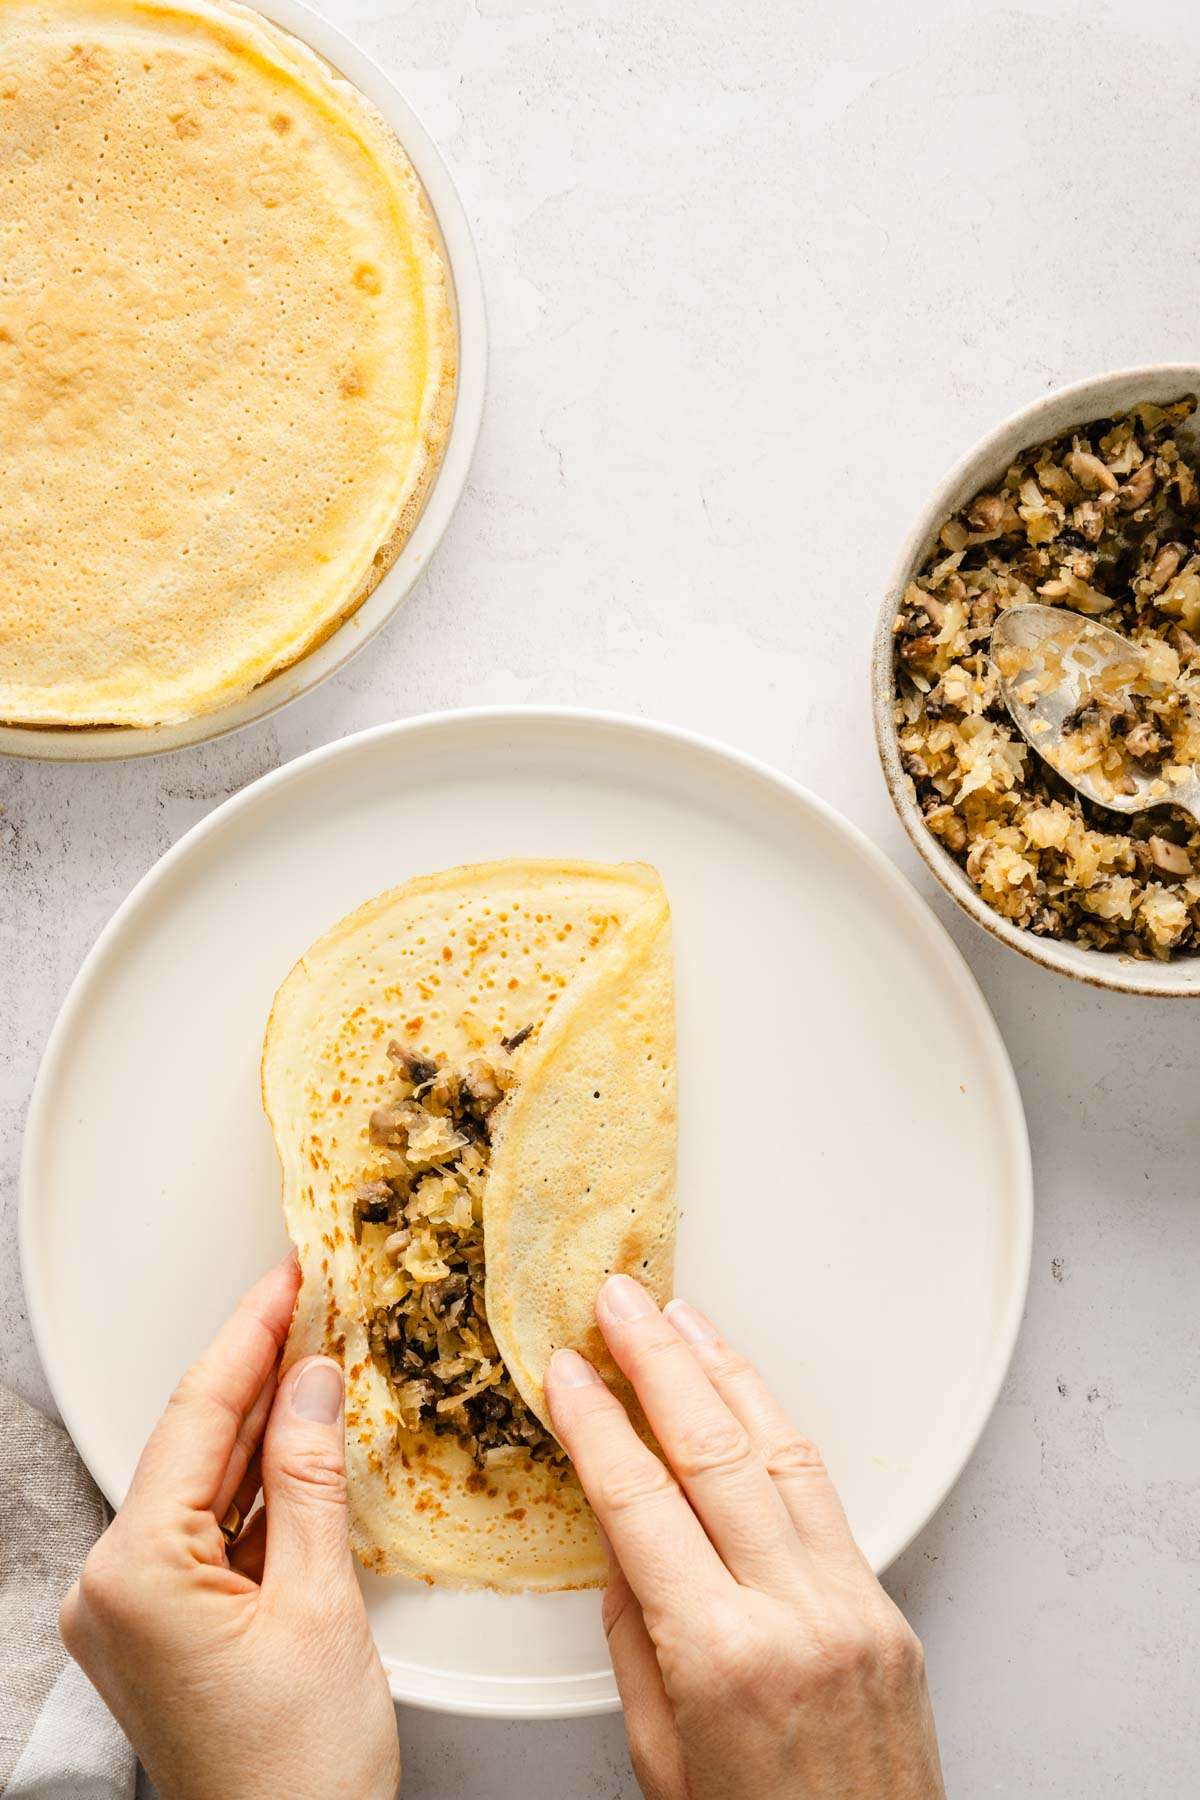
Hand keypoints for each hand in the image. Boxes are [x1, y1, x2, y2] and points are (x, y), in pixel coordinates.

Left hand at [59, 1255, 399, 1799]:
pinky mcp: (163, 1629)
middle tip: (309, 1299)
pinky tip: (298, 1441)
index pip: (199, 1416)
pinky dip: (257, 1484)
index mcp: (134, 1573)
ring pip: (203, 1482)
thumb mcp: (320, 1604)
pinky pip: (209, 1528)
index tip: (286, 1278)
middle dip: (257, 1370)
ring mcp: (133, 1611)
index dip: (250, 1336)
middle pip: (194, 1443)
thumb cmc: (299, 1773)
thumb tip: (314, 1380)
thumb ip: (311, 1478)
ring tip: (313, 1352)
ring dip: (261, 1423)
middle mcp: (112, 1587)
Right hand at [545, 1277, 944, 1799]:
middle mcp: (796, 1614)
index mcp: (722, 1657)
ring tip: (681, 1317)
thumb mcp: (658, 1750)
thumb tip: (619, 1531)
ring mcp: (853, 1604)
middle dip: (658, 1361)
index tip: (563, 1373)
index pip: (639, 1503)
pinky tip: (745, 1394)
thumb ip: (635, 1631)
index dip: (594, 1425)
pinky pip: (823, 1495)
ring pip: (781, 1451)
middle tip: (619, 1301)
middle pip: (714, 1450)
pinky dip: (777, 1430)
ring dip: (725, 1371)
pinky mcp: (888, 1607)